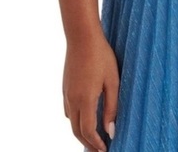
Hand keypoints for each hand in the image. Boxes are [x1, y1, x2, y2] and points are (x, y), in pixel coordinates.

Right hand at [63, 34, 119, 151]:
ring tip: (94, 136)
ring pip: (70, 121)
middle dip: (87, 142)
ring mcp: (66, 93)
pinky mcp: (65, 86)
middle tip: (99, 149)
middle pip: (76, 130)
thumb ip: (112, 106)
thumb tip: (111, 131)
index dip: (95, 144)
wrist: (82, 37)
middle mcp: (72, 100)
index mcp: (84, 100)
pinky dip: (76, 119)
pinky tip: (85, 117)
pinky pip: (68, 110)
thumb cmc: (102, 56)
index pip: (87, 131)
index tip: (105, 149)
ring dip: (81, 132)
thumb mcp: (113, 81)